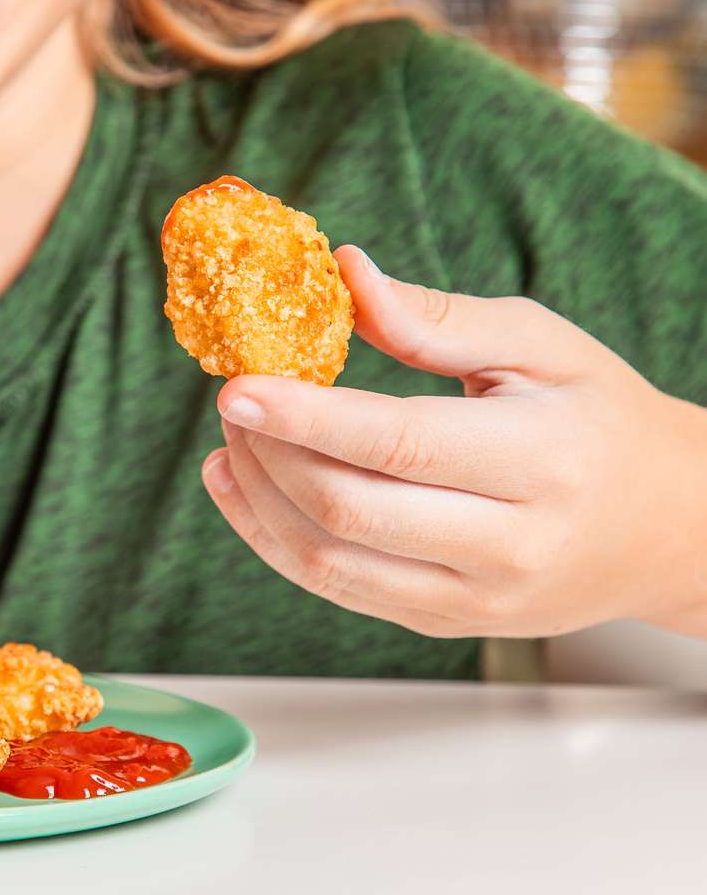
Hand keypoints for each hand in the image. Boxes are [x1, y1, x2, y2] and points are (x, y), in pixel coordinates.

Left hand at [201, 246, 706, 638]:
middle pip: (350, 510)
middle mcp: (510, 545)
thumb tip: (344, 272)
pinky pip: (336, 590)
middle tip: (234, 399)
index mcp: (541, 460)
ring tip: (233, 441)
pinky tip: (245, 488)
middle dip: (272, 452)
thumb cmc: (597, 418)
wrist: (667, 528)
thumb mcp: (541, 346)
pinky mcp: (442, 622)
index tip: (238, 384)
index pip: (399, 443)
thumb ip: (437, 317)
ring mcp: (474, 599)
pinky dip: (273, 540)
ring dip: (258, 500)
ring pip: (329, 563)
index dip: (306, 417)